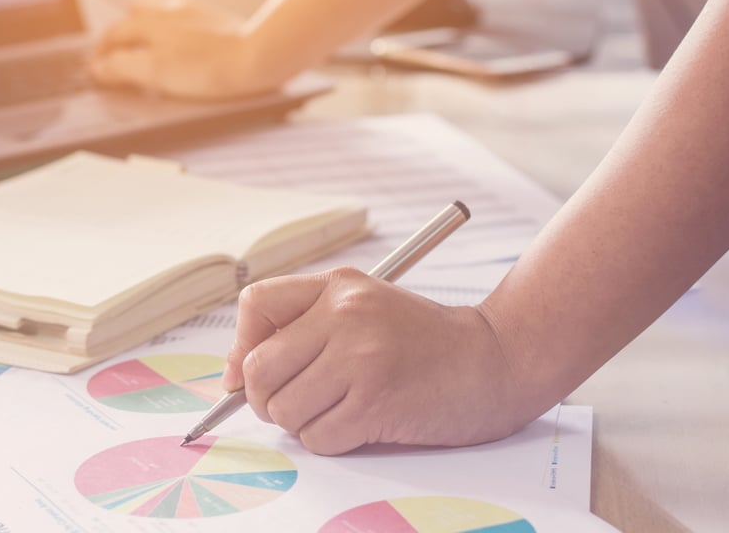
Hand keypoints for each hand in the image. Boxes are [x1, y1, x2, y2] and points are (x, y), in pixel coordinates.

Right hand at [88, 0, 278, 100]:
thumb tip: (97, 67)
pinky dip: (171, 32)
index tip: (97, 71)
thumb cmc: (204, 68)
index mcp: (148, 21)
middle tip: (117, 58)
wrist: (255, 57)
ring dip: (146, 30)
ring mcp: (193, 12)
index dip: (102, 54)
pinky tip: (181, 47)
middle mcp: (167, 9)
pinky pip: (183, 21)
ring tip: (147, 51)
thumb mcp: (154, 72)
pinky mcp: (215, 20)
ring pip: (159, 15)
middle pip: (133, 17)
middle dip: (121, 36)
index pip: (113, 34)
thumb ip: (121, 67)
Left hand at [222, 267, 530, 454]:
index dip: (241, 347)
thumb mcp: (365, 307)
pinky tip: (361, 423)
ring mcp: (360, 358)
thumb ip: (304, 327)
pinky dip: (331, 440)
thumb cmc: (424, 341)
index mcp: (337, 287)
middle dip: (266, 398)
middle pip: (258, 369)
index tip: (246, 374)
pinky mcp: (376, 402)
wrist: (495, 360)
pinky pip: (317, 437)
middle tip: (296, 402)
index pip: (255, 305)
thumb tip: (233, 374)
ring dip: (302, 422)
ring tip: (339, 409)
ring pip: (284, 409)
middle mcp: (344, 315)